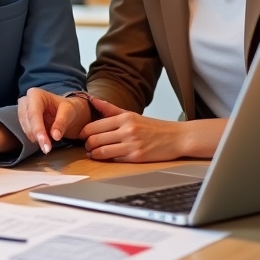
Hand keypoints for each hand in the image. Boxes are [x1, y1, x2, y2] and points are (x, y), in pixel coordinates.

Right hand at [17, 88, 92, 153]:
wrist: (65, 111)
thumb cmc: (67, 108)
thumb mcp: (69, 111)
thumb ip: (61, 122)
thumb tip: (55, 136)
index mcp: (35, 94)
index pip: (33, 114)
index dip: (38, 130)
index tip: (45, 145)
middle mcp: (25, 100)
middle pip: (27, 121)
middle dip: (37, 136)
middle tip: (47, 149)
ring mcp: (22, 110)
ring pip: (24, 127)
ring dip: (35, 139)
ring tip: (47, 146)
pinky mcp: (23, 120)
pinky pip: (25, 131)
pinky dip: (34, 138)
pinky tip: (42, 142)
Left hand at [78, 98, 223, 161]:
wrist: (177, 137)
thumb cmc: (155, 127)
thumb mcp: (132, 114)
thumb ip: (110, 109)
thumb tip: (93, 100)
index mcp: (124, 118)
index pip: (94, 125)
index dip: (84, 132)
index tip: (82, 135)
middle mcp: (127, 130)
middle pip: (95, 138)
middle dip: (87, 144)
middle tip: (86, 145)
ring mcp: (132, 144)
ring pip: (102, 151)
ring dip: (94, 153)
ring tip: (93, 153)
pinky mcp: (137, 157)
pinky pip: (114, 159)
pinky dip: (107, 159)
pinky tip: (106, 158)